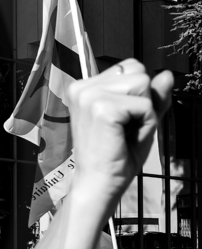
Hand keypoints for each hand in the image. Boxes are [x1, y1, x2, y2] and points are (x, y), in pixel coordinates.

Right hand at [66, 60, 170, 211]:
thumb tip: (166, 74)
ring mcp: (90, 96)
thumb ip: (153, 96)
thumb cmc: (114, 155)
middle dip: (142, 99)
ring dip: (145, 112)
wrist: (99, 182)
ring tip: (125, 131)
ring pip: (143, 83)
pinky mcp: (102, 108)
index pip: (129, 66)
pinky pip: (145, 105)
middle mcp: (82, 87)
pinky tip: (126, 136)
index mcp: (84, 87)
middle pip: (138, 71)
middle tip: (124, 126)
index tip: (122, 118)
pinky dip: (145, 123)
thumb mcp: (138, 119)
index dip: (137, 92)